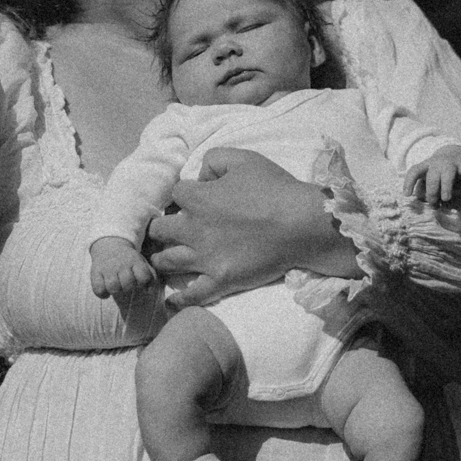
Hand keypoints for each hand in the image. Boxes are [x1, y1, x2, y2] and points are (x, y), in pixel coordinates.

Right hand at [90, 235, 156, 298]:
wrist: (109, 245)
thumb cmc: (129, 260)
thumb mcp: (141, 262)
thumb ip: (150, 275)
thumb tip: (149, 290)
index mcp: (135, 261)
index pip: (144, 276)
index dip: (143, 282)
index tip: (140, 282)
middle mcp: (121, 264)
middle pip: (128, 283)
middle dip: (128, 287)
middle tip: (125, 284)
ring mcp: (107, 268)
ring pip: (113, 287)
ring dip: (116, 290)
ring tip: (116, 287)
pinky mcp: (95, 272)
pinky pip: (98, 289)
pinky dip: (102, 293)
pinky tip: (105, 290)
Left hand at [145, 148, 358, 306]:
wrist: (302, 223)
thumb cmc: (275, 188)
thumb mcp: (244, 159)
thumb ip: (213, 160)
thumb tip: (200, 176)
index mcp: (197, 198)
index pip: (175, 195)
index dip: (183, 195)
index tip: (191, 200)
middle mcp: (193, 229)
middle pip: (158, 230)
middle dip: (160, 229)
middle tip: (167, 232)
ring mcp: (205, 258)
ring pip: (166, 261)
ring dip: (161, 259)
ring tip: (162, 260)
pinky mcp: (220, 280)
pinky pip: (192, 294)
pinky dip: (179, 299)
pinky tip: (172, 301)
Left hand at [403, 144, 460, 207]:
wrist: (453, 155)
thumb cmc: (438, 174)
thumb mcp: (430, 179)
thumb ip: (428, 191)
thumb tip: (431, 209)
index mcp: (426, 166)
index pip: (414, 171)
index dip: (409, 182)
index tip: (407, 195)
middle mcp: (437, 163)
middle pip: (432, 177)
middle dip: (431, 192)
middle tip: (434, 204)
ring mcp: (452, 164)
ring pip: (447, 174)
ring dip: (445, 187)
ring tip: (446, 198)